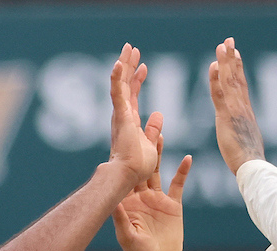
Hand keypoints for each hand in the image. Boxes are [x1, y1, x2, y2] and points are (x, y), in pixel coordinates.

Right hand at [109, 43, 158, 183]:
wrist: (128, 176)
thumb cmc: (138, 167)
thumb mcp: (151, 144)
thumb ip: (152, 130)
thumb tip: (159, 114)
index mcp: (129, 122)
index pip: (133, 95)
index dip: (137, 79)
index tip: (144, 66)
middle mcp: (122, 115)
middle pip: (125, 85)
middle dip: (129, 66)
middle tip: (132, 48)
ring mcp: (119, 115)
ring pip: (120, 84)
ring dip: (124, 65)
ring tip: (129, 48)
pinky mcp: (120, 117)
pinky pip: (117, 94)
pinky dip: (117, 78)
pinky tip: (120, 63)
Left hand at [113, 115, 192, 250]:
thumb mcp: (128, 237)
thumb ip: (121, 219)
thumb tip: (113, 202)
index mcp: (128, 200)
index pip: (125, 174)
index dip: (124, 156)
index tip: (121, 137)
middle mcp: (141, 196)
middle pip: (142, 166)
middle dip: (142, 146)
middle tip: (142, 125)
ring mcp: (157, 199)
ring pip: (158, 170)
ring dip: (159, 152)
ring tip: (160, 132)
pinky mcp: (173, 205)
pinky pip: (178, 185)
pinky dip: (183, 172)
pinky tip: (187, 158)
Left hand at [208, 37, 265, 174]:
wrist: (253, 168)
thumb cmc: (250, 162)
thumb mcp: (248, 143)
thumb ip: (244, 134)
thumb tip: (246, 136)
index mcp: (246, 113)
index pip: (242, 86)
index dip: (238, 68)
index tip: (236, 53)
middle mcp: (243, 107)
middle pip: (237, 78)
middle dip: (233, 58)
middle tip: (229, 41)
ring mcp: (235, 110)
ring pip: (230, 81)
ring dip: (226, 62)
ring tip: (222, 45)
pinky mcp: (227, 117)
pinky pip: (220, 94)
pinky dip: (217, 79)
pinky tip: (214, 65)